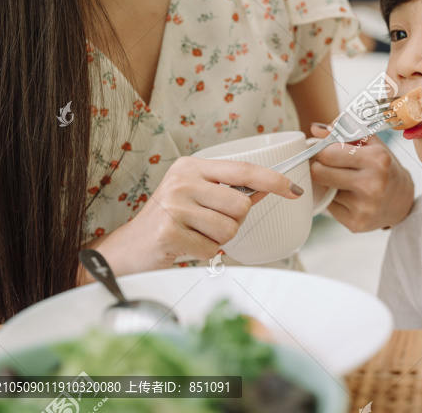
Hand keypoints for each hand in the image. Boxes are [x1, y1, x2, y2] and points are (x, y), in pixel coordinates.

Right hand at [78, 156, 303, 282]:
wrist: (127, 249)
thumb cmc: (168, 222)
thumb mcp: (196, 196)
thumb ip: (228, 191)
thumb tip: (267, 190)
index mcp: (192, 166)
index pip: (244, 170)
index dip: (273, 180)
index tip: (293, 190)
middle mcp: (183, 181)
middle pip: (240, 205)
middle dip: (233, 221)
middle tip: (208, 225)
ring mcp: (174, 205)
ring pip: (229, 228)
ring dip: (218, 240)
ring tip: (195, 235)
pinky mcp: (169, 232)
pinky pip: (212, 248)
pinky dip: (204, 254)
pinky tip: (185, 247)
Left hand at [308, 122, 414, 232]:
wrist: (403, 202)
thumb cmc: (385, 168)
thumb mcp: (372, 144)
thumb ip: (344, 132)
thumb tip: (314, 129)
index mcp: (377, 160)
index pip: (328, 154)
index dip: (322, 151)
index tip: (326, 152)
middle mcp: (372, 185)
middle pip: (319, 173)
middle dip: (319, 167)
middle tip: (328, 166)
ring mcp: (364, 207)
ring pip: (324, 190)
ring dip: (329, 185)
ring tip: (346, 183)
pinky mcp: (356, 224)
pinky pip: (329, 207)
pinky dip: (334, 200)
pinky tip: (349, 197)